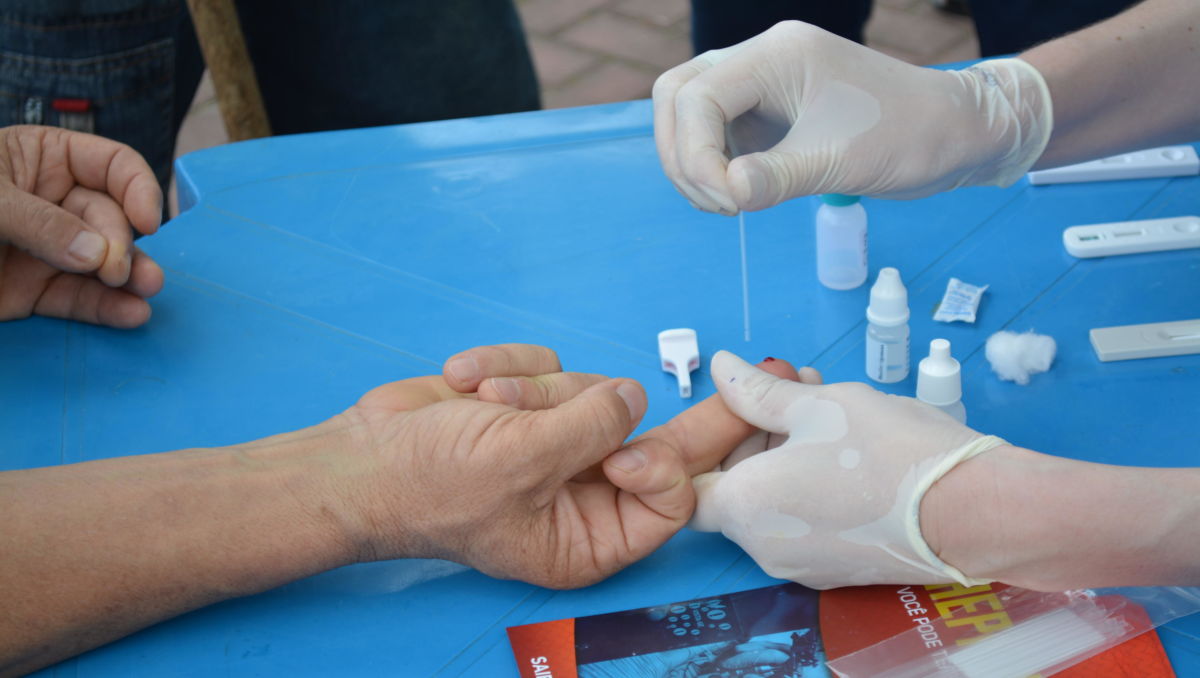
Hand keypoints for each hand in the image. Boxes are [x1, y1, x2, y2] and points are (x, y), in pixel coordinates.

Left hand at [0, 125, 163, 327]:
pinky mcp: (31, 292)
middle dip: (121, 244)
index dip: (137, 188)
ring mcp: (43, 250)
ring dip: (128, 279)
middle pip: (110, 219)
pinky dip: (105, 309)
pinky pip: (78, 299)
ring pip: (102, 263)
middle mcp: (49, 203)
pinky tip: (128, 315)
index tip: (149, 221)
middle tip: (118, 271)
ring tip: (145, 293)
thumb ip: (37, 221)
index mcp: (36, 158)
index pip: (110, 165)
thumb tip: (93, 253)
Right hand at [333, 344, 801, 588]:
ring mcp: (559, 443)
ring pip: (591, 392)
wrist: (358, 457)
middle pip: (657, 444)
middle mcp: (583, 493)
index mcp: (588, 538)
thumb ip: (589, 429)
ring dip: (536, 390)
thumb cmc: (430, 485)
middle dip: (685, 413)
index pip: (666, 502)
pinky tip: (464, 384)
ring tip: (482, 406)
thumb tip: (634, 399)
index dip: (665, 466)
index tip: (632, 447)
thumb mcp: (519, 465)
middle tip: (776, 374)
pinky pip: (549, 367)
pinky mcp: (534, 404)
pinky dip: (506, 370)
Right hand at [653, 21, 1051, 213]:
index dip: (694, 154)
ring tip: (731, 204)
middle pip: (678, 94)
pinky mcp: (768, 113)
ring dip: (694, 164)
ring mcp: (762, 86)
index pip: (697, 95)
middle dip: (682, 155)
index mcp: (778, 54)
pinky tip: (742, 196)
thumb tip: (730, 191)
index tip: (730, 202)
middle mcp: (763, 60)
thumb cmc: (910, 137)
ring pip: (690, 115)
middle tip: (719, 204)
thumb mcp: (842, 162)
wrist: (953, 134)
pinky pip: (717, 135)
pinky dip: (714, 167)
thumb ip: (778, 177)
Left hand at [690, 351, 1004, 588]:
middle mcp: (766, 549)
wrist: (972, 512)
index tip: (741, 413)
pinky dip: (816, 486)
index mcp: (744, 510)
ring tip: (831, 409)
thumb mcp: (814, 403)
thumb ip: (757, 391)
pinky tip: (852, 447)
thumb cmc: (887, 453)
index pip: (692, 491)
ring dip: (791, 455)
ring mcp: (806, 567)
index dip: (711, 449)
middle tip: (794, 392)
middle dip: (759, 438)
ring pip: (777, 504)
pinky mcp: (843, 571)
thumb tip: (719, 367)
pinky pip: (810, 523)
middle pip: (738, 492)